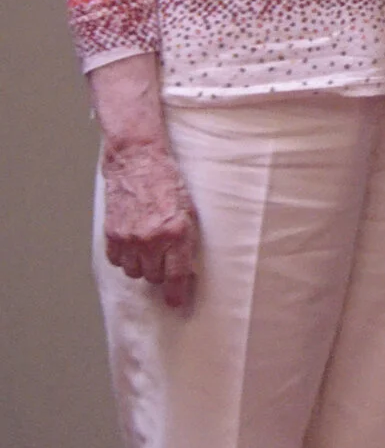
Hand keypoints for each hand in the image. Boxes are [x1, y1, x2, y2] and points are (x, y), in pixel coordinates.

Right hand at [100, 136, 198, 309]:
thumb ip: (186, 240)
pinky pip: (117, 261)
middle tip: (165, 258)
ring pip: (134, 272)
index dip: (176, 294)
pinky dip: (125, 257)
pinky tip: (133, 242)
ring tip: (149, 247)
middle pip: (154, 277)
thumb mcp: (189, 210)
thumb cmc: (169, 183)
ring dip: (142, 265)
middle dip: (161, 272)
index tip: (176, 304)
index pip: (176, 276)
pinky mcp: (112, 234)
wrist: (139, 162)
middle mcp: (151, 239)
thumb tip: (186, 269)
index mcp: (176, 233)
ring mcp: (129, 238)